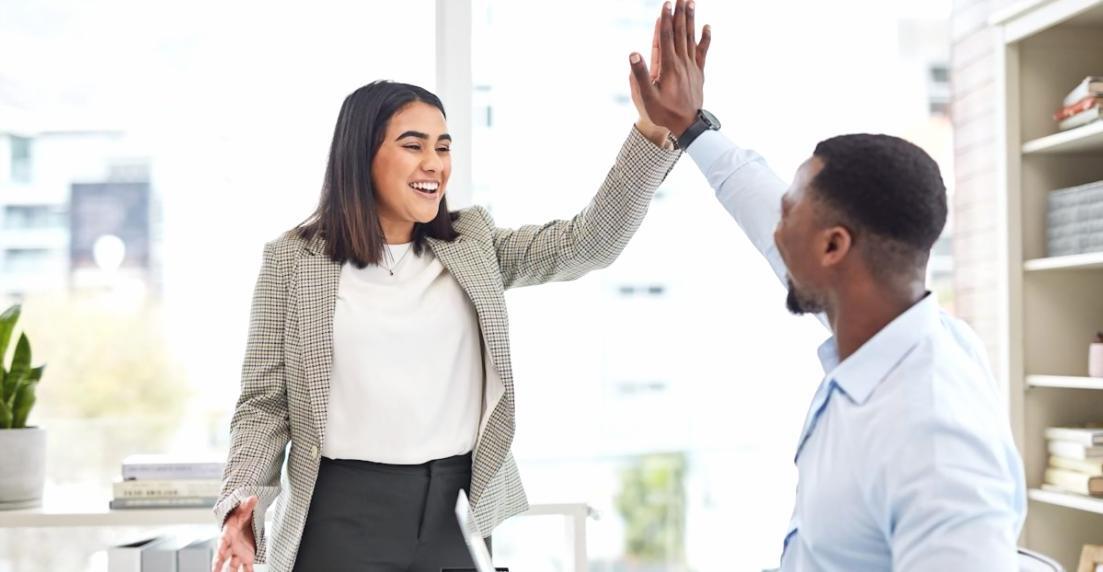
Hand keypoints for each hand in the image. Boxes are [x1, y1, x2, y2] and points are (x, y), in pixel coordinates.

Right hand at [212, 496, 257, 571]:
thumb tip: (253, 498)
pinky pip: (246, 567)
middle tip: (215, 570)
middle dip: (218, 564)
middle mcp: (230, 546)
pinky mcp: (246, 557)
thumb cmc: (239, 517)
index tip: (220, 552)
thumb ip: (247, 505)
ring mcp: (237, 553)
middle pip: (221, 556)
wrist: (243, 522)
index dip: (221, 547)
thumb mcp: (243, 510)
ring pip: (232, 566)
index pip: (222, 541)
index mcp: (227, 534)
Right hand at [629, 0, 710, 138]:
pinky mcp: (698, 72)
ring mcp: (692, 66)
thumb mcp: (647, 97)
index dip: (665, 19)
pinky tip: (707, 26)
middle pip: (680, 32)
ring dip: (690, 19)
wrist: (688, 126)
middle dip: (680, 12)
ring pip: (691, 37)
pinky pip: (702, 51)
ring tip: (691, 2)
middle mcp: (682, 62)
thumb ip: (640, 74)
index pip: (666, 37)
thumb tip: (633, 53)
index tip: (666, 3)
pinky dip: (705, 38)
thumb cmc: (664, 113)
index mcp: (669, 66)